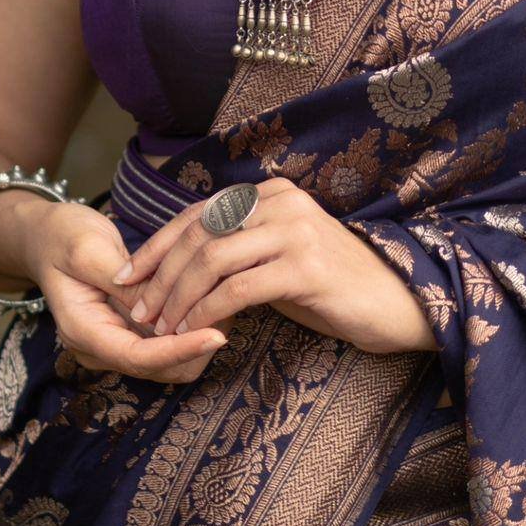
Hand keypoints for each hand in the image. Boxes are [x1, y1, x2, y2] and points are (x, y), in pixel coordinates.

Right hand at [16, 199, 230, 382]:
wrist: (43, 237)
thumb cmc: (61, 237)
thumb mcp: (89, 249)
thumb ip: (128, 281)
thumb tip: (168, 304)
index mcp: (82, 331)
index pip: (138, 357)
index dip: (180, 350)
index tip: (218, 335)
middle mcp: (97, 348)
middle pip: (158, 369)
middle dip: (195, 347)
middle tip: (229, 307)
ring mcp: (113, 344)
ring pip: (168, 364)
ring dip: (197, 340)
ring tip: (222, 300)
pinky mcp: (128, 335)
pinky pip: (166, 346)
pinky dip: (189, 329)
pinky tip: (208, 301)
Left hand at [109, 177, 436, 354]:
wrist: (400, 304)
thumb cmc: (330, 288)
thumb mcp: (274, 260)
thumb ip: (234, 253)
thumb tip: (175, 269)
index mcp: (268, 194)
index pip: (194, 216)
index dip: (153, 248)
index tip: (125, 278)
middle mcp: (280, 202)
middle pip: (197, 236)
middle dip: (159, 277)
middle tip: (139, 311)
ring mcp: (295, 231)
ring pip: (211, 260)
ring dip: (178, 298)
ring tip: (161, 327)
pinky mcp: (306, 267)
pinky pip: (237, 289)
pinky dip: (206, 311)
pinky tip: (194, 331)